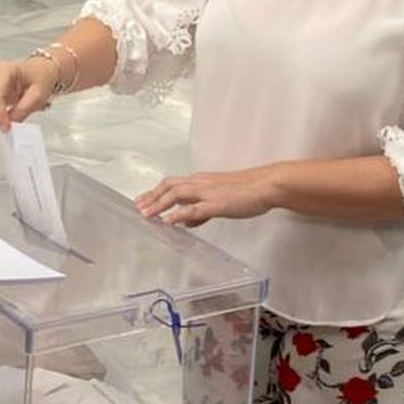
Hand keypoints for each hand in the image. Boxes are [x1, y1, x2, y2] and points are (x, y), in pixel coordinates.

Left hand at [134, 166, 279, 227]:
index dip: (156, 192)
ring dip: (159, 204)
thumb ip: (202, 211)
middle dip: (151, 197)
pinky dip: (178, 214)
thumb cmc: (248, 191)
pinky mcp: (216, 203)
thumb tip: (187, 222)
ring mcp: (207, 192)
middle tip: (138, 207)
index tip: (143, 200)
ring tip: (146, 214)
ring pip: (176, 194)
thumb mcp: (221, 201)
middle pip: (169, 186)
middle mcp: (201, 183)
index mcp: (201, 181)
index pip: (173, 184)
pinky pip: (193, 209)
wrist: (266, 185)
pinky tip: (168, 221)